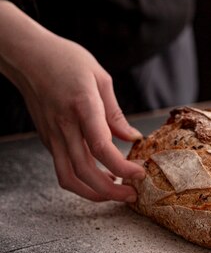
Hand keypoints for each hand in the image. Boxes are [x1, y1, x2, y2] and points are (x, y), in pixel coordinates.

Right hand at [0, 5, 144, 201]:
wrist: (28, 57)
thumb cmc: (65, 60)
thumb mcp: (100, 77)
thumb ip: (116, 113)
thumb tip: (133, 138)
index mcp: (82, 106)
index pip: (101, 147)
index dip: (122, 167)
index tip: (139, 173)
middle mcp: (64, 125)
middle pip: (84, 171)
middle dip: (111, 191)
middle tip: (132, 194)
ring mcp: (52, 135)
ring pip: (68, 178)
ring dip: (93, 193)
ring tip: (115, 193)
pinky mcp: (47, 139)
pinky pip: (62, 168)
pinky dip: (82, 180)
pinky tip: (100, 175)